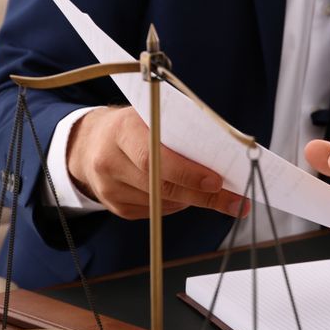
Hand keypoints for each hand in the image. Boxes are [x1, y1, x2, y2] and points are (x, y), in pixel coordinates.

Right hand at [67, 106, 248, 219]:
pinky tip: (184, 195)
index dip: (187, 173)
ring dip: (194, 201)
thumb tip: (226, 156)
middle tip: (236, 202)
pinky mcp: (115, 206)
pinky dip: (177, 205)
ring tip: (216, 194)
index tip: (218, 182)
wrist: (93, 141)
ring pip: (162, 203)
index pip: (154, 157)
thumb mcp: (154, 116)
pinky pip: (156, 213)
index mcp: (122, 130)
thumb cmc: (136, 125)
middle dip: (204, 196)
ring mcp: (109, 187)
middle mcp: (109, 160)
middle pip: (161, 187)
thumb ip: (182, 131)